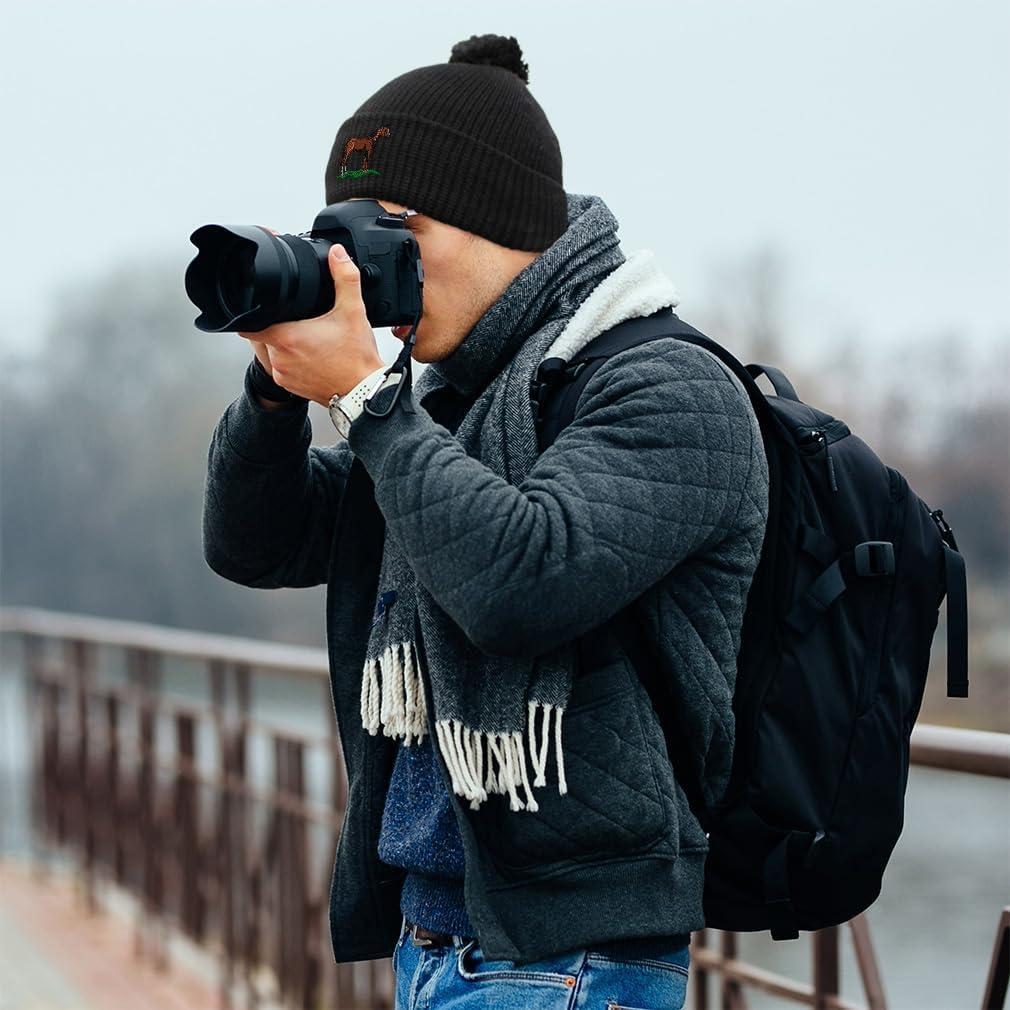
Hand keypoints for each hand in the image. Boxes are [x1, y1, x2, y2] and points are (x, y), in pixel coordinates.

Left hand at [238, 242, 384, 405]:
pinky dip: (291, 360)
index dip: (251, 309)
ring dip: (282, 342)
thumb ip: (345, 278)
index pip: (248, 321)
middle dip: (275, 323)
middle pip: (262, 332)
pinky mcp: (290, 386)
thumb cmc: (356, 359)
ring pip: (271, 351)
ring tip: (307, 338)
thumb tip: (337, 255)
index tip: (261, 304)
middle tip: (299, 320)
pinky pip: (281, 368)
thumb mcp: (353, 311)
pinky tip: (310, 355)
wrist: (364, 393)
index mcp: (287, 337)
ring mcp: (283, 374)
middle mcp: (279, 358)